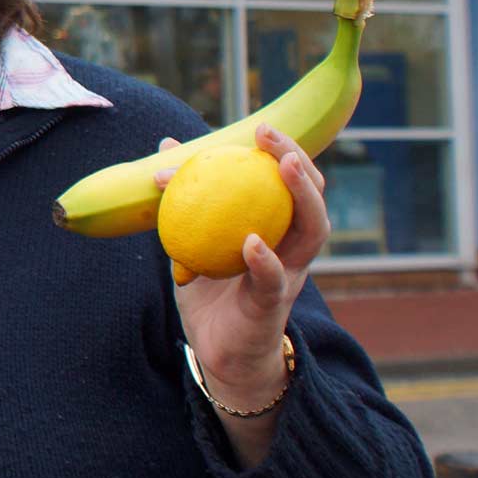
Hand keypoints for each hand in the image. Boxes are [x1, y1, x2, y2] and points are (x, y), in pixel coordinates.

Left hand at [158, 122, 330, 408]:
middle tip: (271, 137)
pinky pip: (273, 280)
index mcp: (277, 231)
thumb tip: (165, 146)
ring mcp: (287, 277)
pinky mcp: (271, 307)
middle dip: (299, 161)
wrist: (217, 352)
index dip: (285, 151)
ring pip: (312, 233)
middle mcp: (292, 250)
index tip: (259, 125)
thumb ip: (184, 197)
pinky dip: (265, 259)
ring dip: (301, 197)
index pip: (293, 183)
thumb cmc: (210, 291)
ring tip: (282, 167)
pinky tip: (251, 241)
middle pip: (313, 199)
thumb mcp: (192, 237)